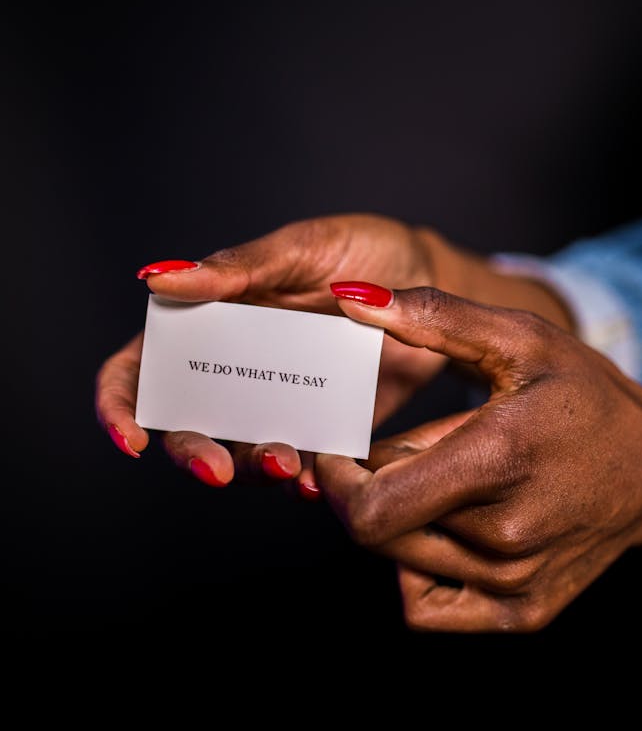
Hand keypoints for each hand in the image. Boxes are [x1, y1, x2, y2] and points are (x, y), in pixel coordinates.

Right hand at [96, 215, 463, 490]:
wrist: (432, 280)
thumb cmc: (359, 251)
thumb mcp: (297, 249)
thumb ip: (234, 269)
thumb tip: (156, 279)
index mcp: (209, 323)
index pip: (138, 369)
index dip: (121, 406)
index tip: (132, 436)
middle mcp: (236, 371)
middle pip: (185, 425)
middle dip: (191, 454)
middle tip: (217, 469)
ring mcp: (279, 403)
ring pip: (241, 454)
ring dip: (252, 469)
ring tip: (288, 463)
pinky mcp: (326, 428)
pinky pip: (305, 466)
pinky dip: (305, 480)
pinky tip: (315, 481)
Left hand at [316, 282, 641, 630]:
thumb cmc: (587, 398)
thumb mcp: (520, 339)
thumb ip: (432, 317)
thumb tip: (351, 300)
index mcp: (497, 462)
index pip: (371, 506)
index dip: (336, 479)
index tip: (339, 448)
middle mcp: (504, 538)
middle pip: (380, 530)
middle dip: (369, 489)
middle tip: (406, 453)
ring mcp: (515, 584)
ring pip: (400, 562)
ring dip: (398, 522)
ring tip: (445, 482)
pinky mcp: (521, 613)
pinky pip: (427, 608)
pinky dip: (417, 568)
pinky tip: (449, 529)